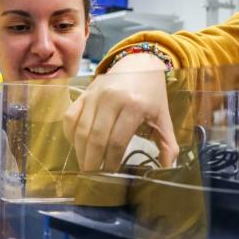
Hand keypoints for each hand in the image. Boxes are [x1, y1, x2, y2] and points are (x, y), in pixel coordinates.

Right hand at [63, 52, 177, 170]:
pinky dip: (70, 134)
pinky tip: (77, 146)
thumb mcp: (163, 117)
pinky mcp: (84, 93)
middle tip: (94, 176)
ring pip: (81, 130)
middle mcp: (111, 99)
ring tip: (85, 166)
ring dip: (81, 152)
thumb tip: (168, 168)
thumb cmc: (152, 93)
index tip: (111, 175)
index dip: (111, 162)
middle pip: (96, 138)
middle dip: (93, 161)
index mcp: (134, 105)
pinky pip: (70, 117)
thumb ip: (167, 144)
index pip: (117, 141)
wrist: (139, 62)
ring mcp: (94, 95)